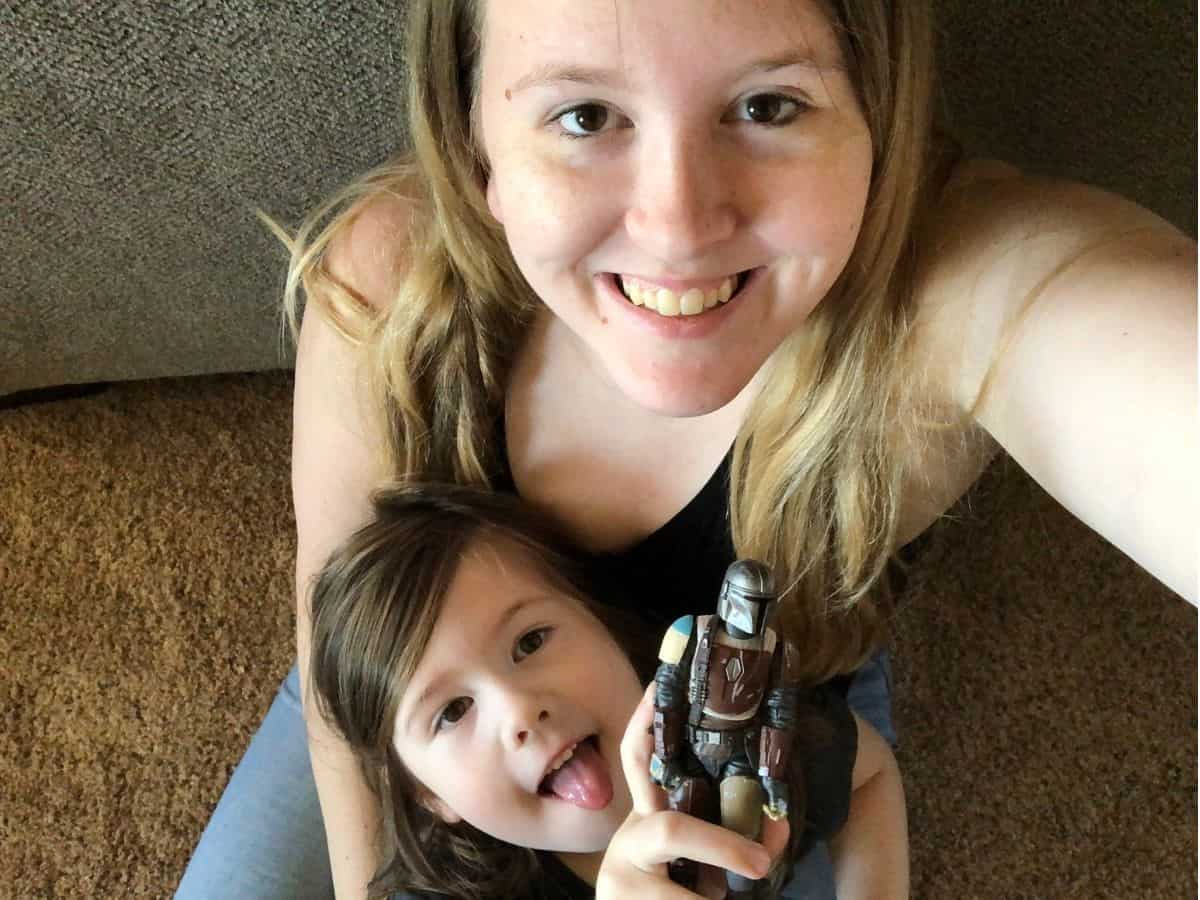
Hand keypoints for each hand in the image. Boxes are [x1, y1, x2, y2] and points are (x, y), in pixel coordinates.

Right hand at [595, 684, 787, 899]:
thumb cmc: (675, 895)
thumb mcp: (706, 868)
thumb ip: (736, 845)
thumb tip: (778, 824)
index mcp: (645, 820)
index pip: (637, 761)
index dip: (643, 724)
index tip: (658, 686)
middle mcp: (627, 841)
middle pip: (671, 828)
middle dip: (721, 846)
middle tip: (761, 863)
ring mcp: (621, 877)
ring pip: (683, 888)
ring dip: (715, 897)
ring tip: (733, 897)